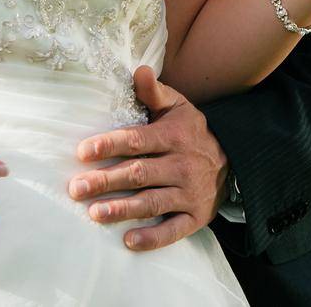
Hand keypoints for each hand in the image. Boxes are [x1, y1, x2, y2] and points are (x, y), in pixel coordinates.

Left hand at [69, 65, 228, 251]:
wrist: (234, 161)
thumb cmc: (192, 132)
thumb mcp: (178, 107)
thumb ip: (155, 92)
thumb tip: (139, 70)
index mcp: (173, 136)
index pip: (137, 140)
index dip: (110, 145)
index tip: (83, 151)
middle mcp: (182, 165)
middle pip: (139, 173)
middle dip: (107, 180)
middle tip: (76, 188)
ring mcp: (189, 193)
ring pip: (153, 202)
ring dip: (123, 209)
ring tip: (94, 213)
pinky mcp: (195, 217)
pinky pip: (173, 230)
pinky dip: (152, 238)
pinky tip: (129, 241)